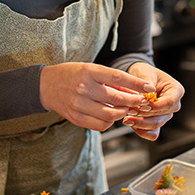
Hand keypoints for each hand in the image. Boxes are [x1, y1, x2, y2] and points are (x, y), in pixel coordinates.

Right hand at [38, 62, 155, 131]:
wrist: (46, 85)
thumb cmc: (71, 74)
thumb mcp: (91, 69)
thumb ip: (110, 80)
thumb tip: (134, 91)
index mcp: (89, 71)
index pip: (118, 77)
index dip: (136, 84)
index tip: (149, 88)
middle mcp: (84, 88)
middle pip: (117, 99)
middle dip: (133, 102)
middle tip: (141, 102)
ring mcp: (79, 104)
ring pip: (111, 115)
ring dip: (122, 113)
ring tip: (124, 109)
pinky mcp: (76, 117)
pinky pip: (100, 125)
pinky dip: (109, 121)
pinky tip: (109, 115)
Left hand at [120, 63, 183, 141]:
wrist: (138, 78)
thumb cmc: (145, 73)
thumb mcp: (145, 72)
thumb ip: (146, 83)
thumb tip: (145, 96)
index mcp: (176, 91)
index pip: (169, 102)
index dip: (154, 106)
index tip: (141, 105)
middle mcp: (173, 104)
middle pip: (162, 116)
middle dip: (144, 115)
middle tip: (129, 111)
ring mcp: (165, 115)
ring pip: (156, 125)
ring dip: (140, 123)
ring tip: (127, 118)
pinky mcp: (157, 122)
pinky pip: (152, 133)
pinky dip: (142, 131)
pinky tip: (132, 124)